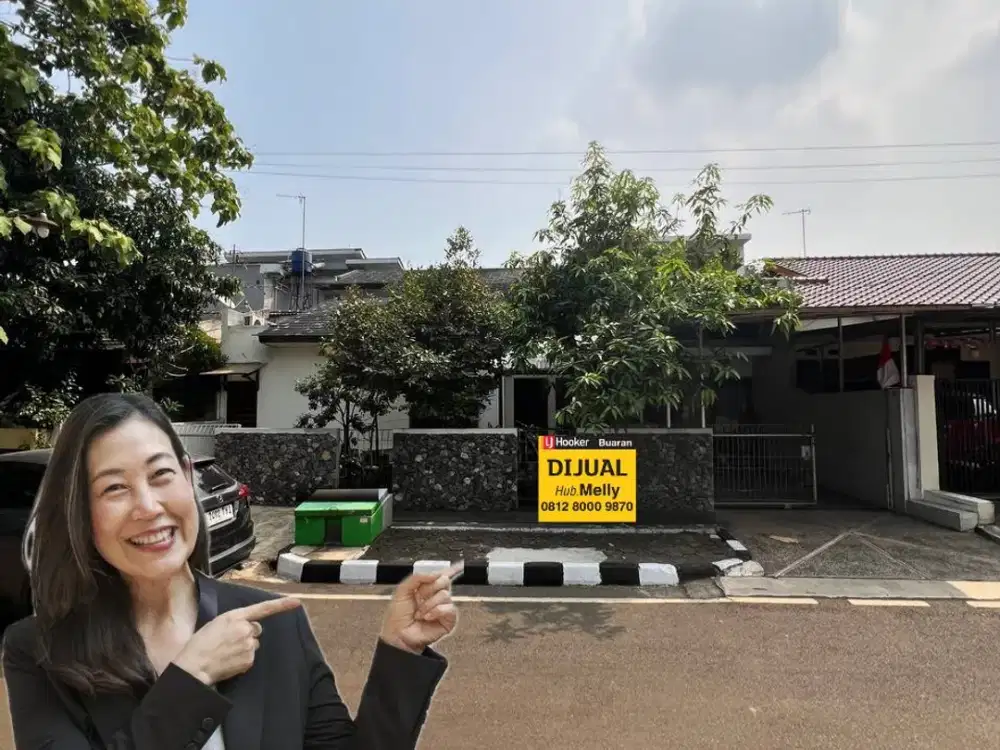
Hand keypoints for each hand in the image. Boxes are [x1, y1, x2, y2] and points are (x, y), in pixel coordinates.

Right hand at [172, 596, 301, 684]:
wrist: (194, 665)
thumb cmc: (199, 644)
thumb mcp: (216, 624)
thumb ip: (235, 621)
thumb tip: (248, 626)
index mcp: (235, 616)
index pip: (263, 608)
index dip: (281, 605)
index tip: (296, 602)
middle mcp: (245, 628)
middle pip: (256, 629)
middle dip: (247, 634)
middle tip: (229, 642)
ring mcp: (248, 644)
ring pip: (253, 645)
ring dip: (244, 648)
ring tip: (226, 652)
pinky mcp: (249, 659)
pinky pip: (250, 658)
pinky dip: (242, 660)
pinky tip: (228, 661)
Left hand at [380, 563, 460, 653]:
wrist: (398, 635)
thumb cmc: (397, 616)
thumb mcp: (402, 590)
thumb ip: (417, 577)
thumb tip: (435, 573)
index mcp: (425, 588)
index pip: (441, 575)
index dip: (452, 569)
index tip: (460, 564)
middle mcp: (435, 596)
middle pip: (444, 581)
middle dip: (429, 588)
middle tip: (419, 597)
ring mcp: (442, 608)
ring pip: (445, 594)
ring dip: (429, 604)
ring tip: (420, 613)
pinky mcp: (448, 620)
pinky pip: (450, 608)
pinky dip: (437, 611)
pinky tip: (428, 617)